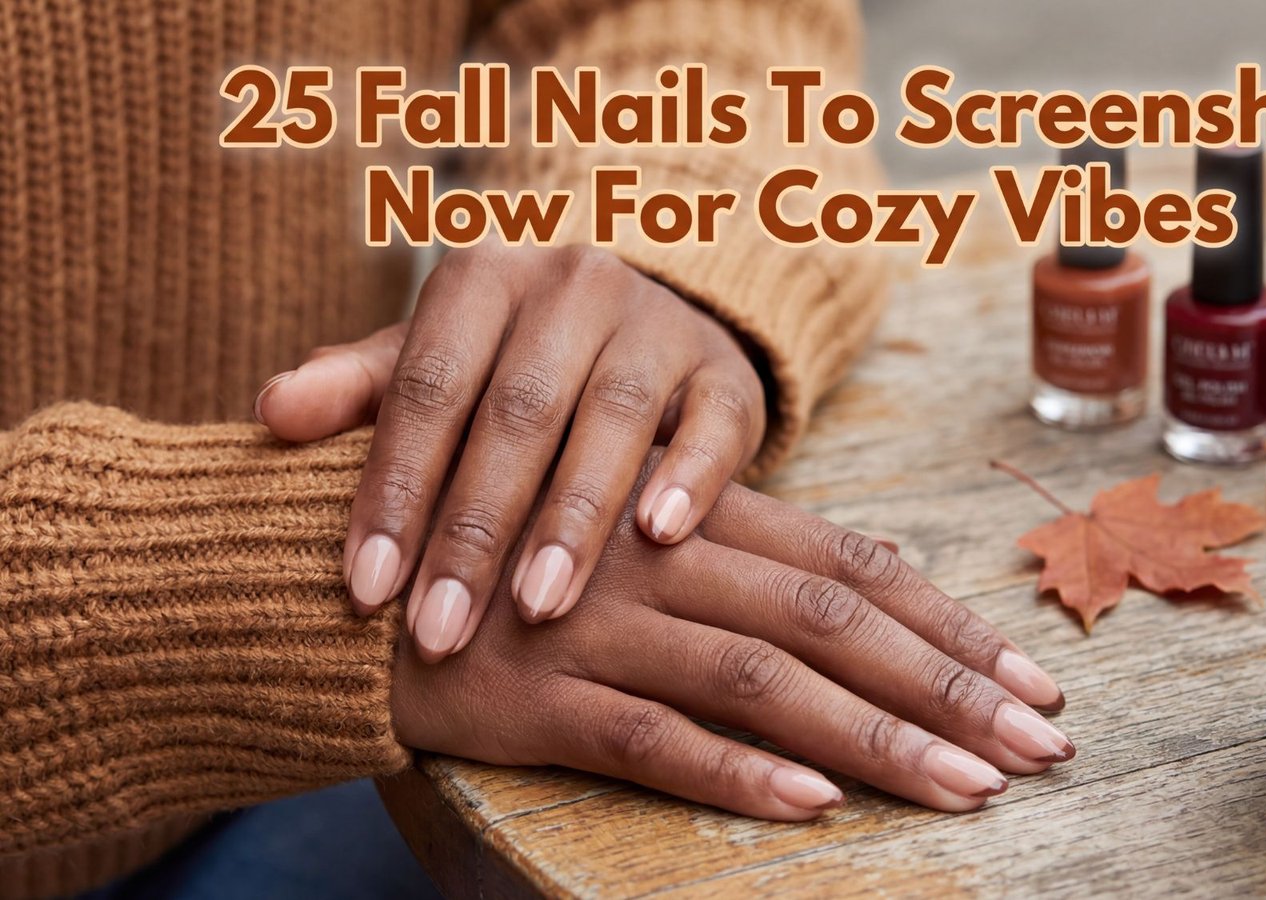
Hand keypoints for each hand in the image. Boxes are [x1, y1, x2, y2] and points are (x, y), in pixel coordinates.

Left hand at [255, 245, 765, 661]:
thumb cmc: (517, 361)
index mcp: (484, 279)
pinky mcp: (728, 372)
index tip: (366, 592)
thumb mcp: (435, 361)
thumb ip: (360, 390)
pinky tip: (662, 539)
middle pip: (517, 412)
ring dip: (572, 519)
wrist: (651, 319)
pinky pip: (713, 423)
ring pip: (613, 420)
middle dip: (474, 530)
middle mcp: (573, 287)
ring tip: (537, 606)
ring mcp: (657, 325)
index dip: (395, 490)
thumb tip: (270, 414)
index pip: (428, 388)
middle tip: (440, 630)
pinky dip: (689, 477)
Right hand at [390, 464, 1071, 818]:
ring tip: (967, 788)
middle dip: (949, 686)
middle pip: (832, 621)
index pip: (851, 566)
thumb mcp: (632, 539)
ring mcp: (598, 628)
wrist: (340, 577)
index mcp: (694, 518)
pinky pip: (646, 737)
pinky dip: (732, 770)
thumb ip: (739, 564)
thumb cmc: (507, 558)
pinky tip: (809, 804)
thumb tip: (869, 604)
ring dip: (875, 736)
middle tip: (1044, 743)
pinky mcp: (532, 698)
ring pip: (762, 679)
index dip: (949, 623)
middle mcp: (660, 561)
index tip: (1034, 676)